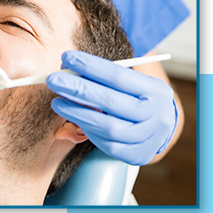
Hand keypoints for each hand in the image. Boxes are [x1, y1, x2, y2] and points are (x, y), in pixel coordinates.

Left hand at [46, 50, 177, 165]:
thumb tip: (68, 67)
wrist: (160, 128)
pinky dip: (86, 129)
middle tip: (53, 80)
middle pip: (111, 102)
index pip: (119, 77)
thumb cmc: (137, 97)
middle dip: (78, 89)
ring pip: (107, 126)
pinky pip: (105, 143)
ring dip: (77, 112)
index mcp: (155, 91)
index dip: (91, 67)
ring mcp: (146, 138)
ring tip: (56, 102)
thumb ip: (103, 76)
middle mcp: (155, 115)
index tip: (67, 57)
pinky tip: (73, 118)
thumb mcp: (131, 81)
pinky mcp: (134, 154)